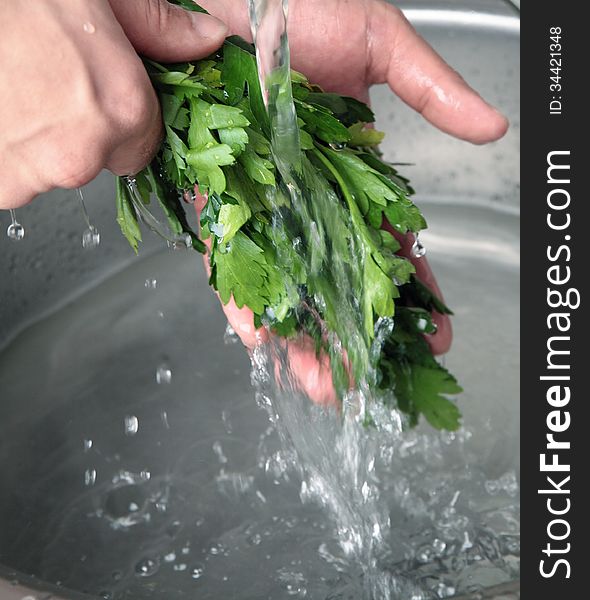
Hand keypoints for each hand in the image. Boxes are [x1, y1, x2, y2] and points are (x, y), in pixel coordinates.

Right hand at [0, 0, 226, 208]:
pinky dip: (5, 146)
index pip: (144, 149)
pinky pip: (11, 174)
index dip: (124, 122)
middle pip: (96, 159)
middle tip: (43, 77)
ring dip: (36, 136)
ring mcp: (26, 176)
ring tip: (12, 85)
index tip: (98, 96)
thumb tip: (206, 41)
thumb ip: (156, 26)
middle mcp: (78, 155)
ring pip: (49, 167)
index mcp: (119, 111)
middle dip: (78, 127)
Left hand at [195, 0, 504, 396]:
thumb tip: (489, 129)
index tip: (427, 333)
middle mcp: (309, 196)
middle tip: (366, 381)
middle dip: (351, 332)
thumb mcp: (377, 39)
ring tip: (319, 382)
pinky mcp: (214, 199)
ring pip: (285, 282)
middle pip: (334, 278)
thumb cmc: (298, 3)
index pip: (387, 243)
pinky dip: (244, 299)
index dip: (408, 289)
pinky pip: (229, 259)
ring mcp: (261, 203)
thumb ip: (429, 88)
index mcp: (354, 170)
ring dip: (301, 334)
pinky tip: (261, 341)